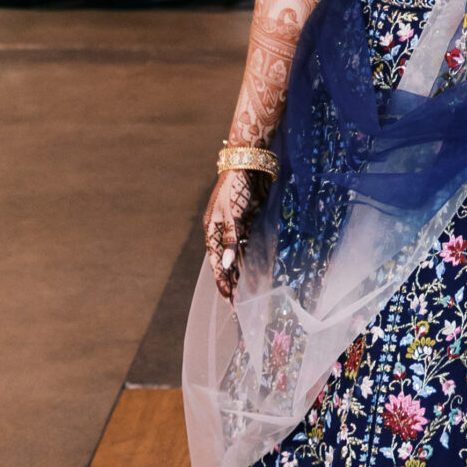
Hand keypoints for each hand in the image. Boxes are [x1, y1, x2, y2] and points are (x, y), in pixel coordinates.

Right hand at [203, 167, 264, 298]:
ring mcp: (236, 227)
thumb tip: (226, 264)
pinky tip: (255, 270)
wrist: (248, 163)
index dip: (221, 280)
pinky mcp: (248, 222)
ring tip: (247, 292)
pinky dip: (250, 258)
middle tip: (238, 303)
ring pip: (237, 256)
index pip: (216, 262)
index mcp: (212, 229)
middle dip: (231, 282)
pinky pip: (248, 245)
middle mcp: (222, 231)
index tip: (228, 298)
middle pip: (226, 262)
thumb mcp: (230, 214)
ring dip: (241, 272)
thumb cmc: (235, 187)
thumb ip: (230, 239)